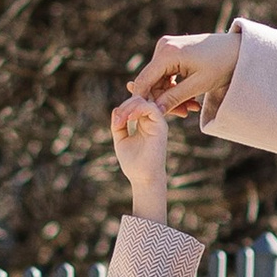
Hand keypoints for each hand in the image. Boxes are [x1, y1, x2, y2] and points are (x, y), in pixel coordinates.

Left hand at [111, 91, 168, 220]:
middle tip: (117, 122)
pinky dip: (137, 109)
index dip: (126, 103)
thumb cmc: (132, 162)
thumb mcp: (120, 139)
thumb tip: (115, 109)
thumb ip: (118, 124)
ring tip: (120, 122)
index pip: (136, 103)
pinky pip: (151, 107)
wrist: (142, 177)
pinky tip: (129, 119)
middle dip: (125, 105)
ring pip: (144, 101)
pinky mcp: (161, 125)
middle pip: (139, 99)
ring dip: (128, 107)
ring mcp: (157, 122)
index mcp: (143, 122)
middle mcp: (152, 120)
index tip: (116, 116)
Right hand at [128, 25, 241, 123]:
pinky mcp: (172, 53)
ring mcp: (167, 49)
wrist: (237, 49)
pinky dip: (176, 88)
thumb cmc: (221, 64)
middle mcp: (163, 47)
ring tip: (192, 107)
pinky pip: (167, 76)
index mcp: (167, 52)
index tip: (152, 118)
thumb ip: (174, 98)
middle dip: (164, 100)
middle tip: (184, 113)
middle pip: (151, 82)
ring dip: (172, 96)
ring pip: (159, 81)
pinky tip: (191, 99)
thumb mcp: (198, 85)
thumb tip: (155, 111)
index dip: (144, 102)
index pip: (144, 81)